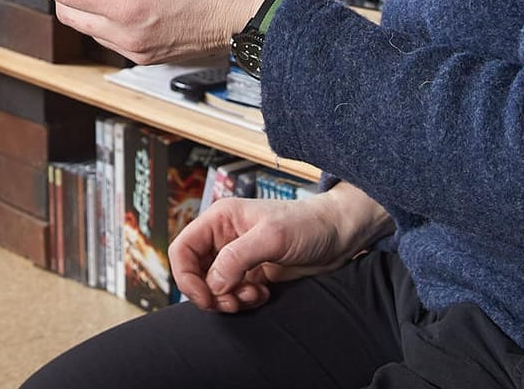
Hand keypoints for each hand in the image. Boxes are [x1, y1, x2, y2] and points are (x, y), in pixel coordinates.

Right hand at [169, 183, 392, 311]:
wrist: (340, 235)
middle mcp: (223, 238)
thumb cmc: (308, 225)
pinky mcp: (252, 274)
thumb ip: (237, 258)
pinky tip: (264, 294)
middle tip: (234, 302)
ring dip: (229, 299)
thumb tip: (212, 284)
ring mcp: (238, 257)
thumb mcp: (272, 237)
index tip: (207, 298)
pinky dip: (244, 301)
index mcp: (220, 220)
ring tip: (255, 295)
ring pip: (214, 288)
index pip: (183, 250)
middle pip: (195, 273)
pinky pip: (233, 294)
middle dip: (211, 293)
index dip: (187, 278)